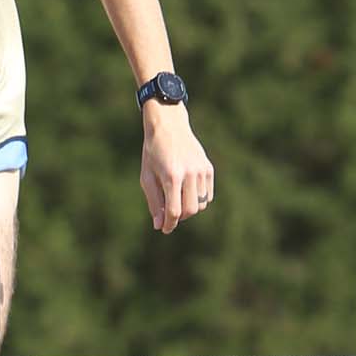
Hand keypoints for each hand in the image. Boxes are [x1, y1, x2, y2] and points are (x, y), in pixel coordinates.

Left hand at [140, 107, 213, 233]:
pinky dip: (199, 199)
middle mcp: (190, 173)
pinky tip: (187, 192)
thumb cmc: (153, 152)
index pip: (174, 211)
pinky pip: (208, 195)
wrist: (168, 126)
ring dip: (189, 208)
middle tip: (169, 213)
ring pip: (201, 204)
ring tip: (176, 199)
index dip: (169, 224)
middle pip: (190, 210)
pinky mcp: (208, 168)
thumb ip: (154, 202)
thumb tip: (160, 225)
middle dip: (179, 217)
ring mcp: (202, 170)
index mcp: (171, 176)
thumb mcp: (147, 177)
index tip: (165, 229)